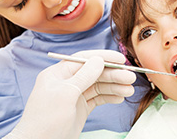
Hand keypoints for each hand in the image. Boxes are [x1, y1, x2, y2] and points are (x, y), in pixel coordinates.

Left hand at [4, 50, 135, 138]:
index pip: (83, 59)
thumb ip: (83, 76)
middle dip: (112, 74)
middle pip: (93, 73)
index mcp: (58, 73)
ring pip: (97, 86)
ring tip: (129, 90)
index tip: (120, 59)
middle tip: (130, 77)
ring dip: (114, 86)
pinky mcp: (80, 108)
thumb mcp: (65, 94)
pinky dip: (109, 97)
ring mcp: (74, 95)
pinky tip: (119, 98)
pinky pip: (97, 98)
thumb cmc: (46, 119)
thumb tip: (98, 59)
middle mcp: (67, 82)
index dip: (102, 57)